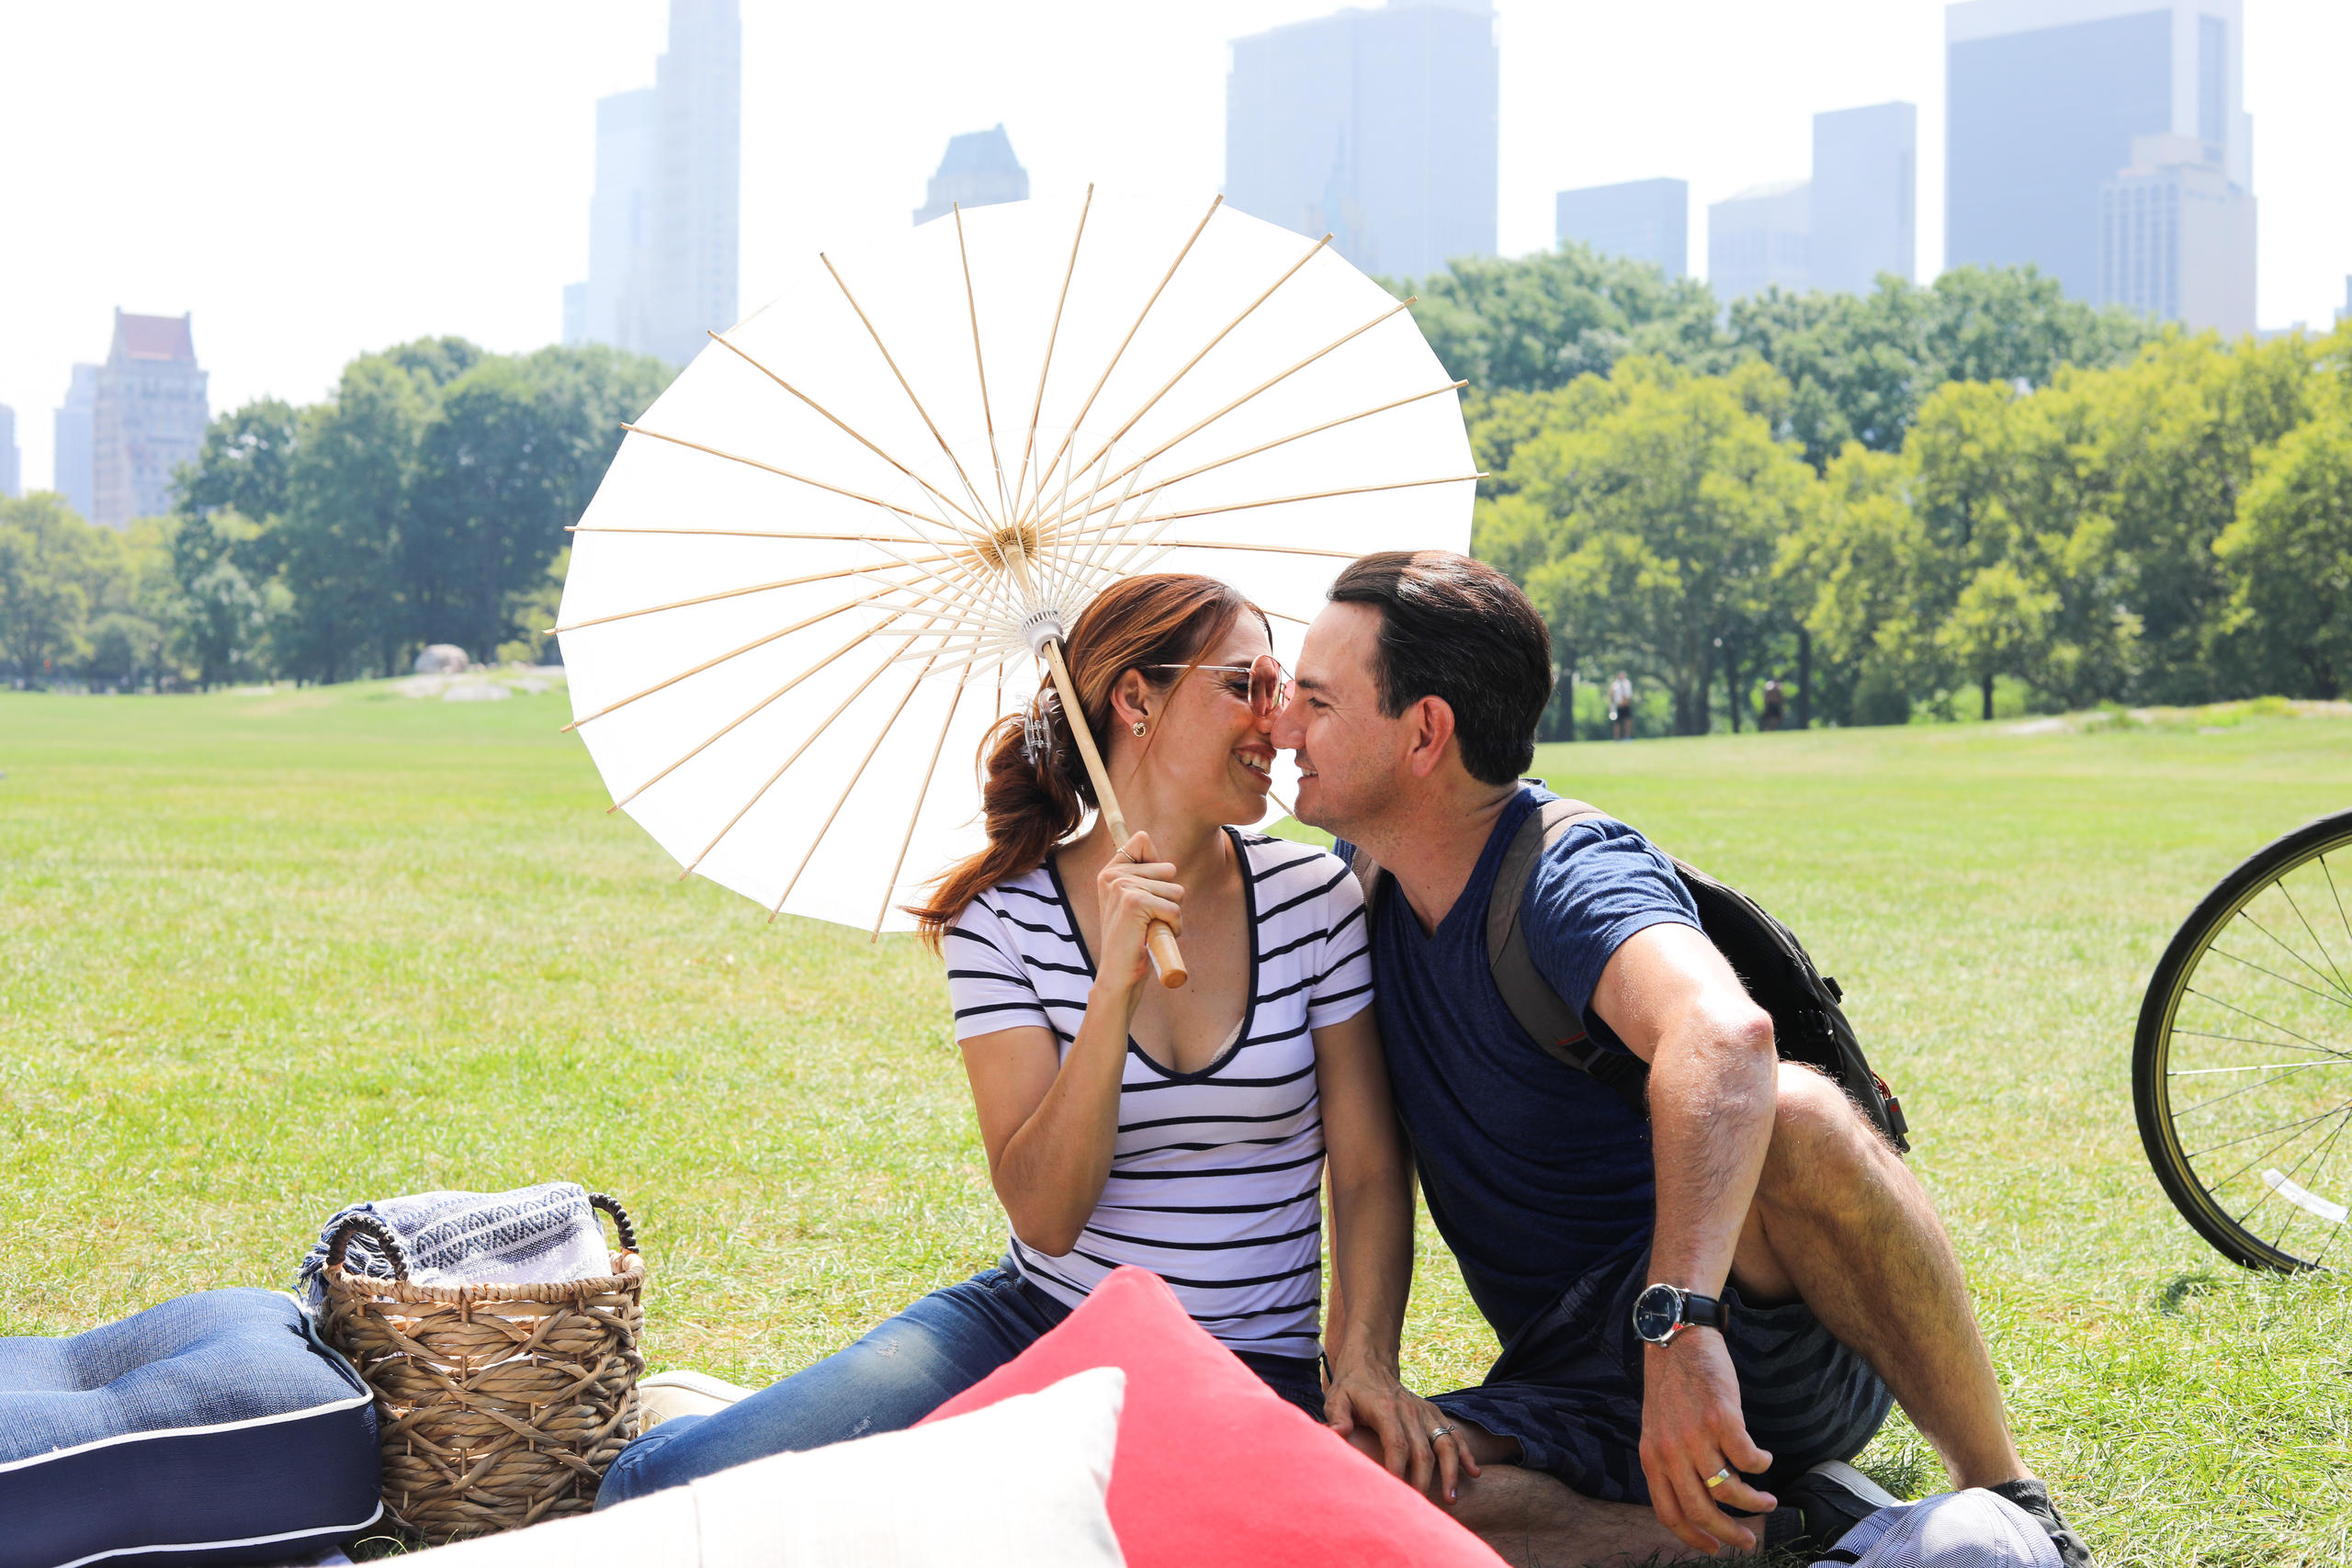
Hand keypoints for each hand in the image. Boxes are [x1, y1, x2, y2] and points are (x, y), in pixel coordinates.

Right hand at [1094, 831, 1180, 993]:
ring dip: (1172, 915)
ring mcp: (1122, 887)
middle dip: (1168, 897)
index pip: (1143, 840)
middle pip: (1168, 868)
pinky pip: (1175, 908)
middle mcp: (1112, 875)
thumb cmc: (1133, 940)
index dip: (1158, 868)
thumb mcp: (1134, 902)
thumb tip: (1152, 843)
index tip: (1147, 895)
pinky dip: (1173, 926)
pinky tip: (1153, 937)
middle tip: (1148, 919)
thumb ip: (1142, 874)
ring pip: (1176, 891)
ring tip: (1150, 929)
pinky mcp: (1134, 902)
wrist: (1118, 975)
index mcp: (1109, 871)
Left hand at [1325, 1361, 1477, 1504]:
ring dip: (1451, 1471)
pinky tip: (1474, 1473)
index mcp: (1387, 1410)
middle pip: (1424, 1451)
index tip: (1399, 1494)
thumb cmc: (1351, 1388)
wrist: (1371, 1363)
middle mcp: (1411, 1411)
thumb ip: (1337, 1417)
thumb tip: (1335, 1435)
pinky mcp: (1434, 1414)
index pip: (1397, 1444)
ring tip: (1452, 1498)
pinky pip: (1454, 1434)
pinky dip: (1466, 1453)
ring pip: (1446, 1443)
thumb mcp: (1337, 1398)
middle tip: (1422, 1507)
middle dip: (1424, 1481)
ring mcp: (1425, 1413)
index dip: (1399, 1470)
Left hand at [1639, 1331, 1775, 1553]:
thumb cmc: (1672, 1384)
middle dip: (1730, 1532)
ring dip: (1754, 1502)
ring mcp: (1695, 1436)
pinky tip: (1765, 1460)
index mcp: (1651, 1458)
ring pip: (1729, 1490)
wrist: (1676, 1337)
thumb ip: (1670, 1461)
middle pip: (1702, 1510)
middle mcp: (1670, 1452)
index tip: (1715, 1548)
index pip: (1669, 1513)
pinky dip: (1761, 1465)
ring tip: (1768, 1500)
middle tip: (1750, 1540)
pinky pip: (1748, 1459)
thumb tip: (1696, 1498)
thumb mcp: (1657, 1428)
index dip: (1694, 1537)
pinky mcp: (1721, 1418)